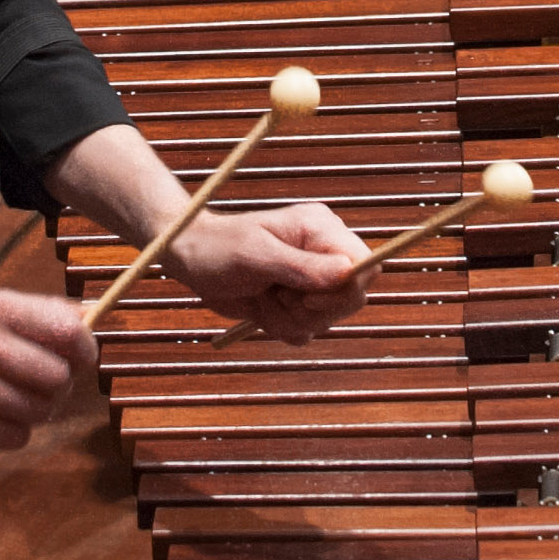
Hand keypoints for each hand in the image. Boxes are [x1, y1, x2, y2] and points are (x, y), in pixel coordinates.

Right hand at [0, 289, 93, 454]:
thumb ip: (42, 312)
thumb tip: (92, 316)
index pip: (66, 331)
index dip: (84, 348)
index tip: (80, 356)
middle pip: (59, 376)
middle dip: (59, 383)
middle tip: (39, 381)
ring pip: (43, 410)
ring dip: (36, 409)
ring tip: (9, 397)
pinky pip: (21, 436)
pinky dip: (14, 430)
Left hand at [168, 201, 369, 342]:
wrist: (193, 260)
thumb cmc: (220, 249)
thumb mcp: (258, 256)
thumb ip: (304, 267)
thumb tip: (348, 273)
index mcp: (321, 229)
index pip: (366, 264)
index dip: (346, 289)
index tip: (307, 298)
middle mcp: (323, 253)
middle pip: (352, 298)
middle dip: (312, 309)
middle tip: (278, 294)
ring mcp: (313, 279)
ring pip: (327, 319)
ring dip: (290, 319)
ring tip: (264, 296)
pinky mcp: (299, 301)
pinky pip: (307, 330)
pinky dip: (282, 327)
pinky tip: (262, 307)